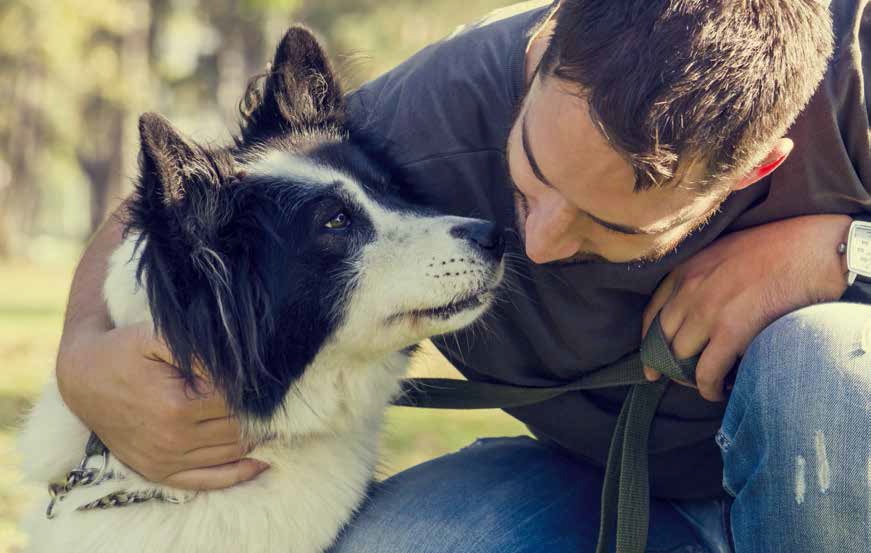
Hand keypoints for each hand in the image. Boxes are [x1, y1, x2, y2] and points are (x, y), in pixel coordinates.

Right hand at [56, 320, 268, 488]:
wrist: (82, 377)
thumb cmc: (124, 350)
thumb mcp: (159, 336)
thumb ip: (201, 349)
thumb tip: (240, 364)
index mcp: (177, 406)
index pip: (238, 401)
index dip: (255, 388)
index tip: (264, 375)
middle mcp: (173, 439)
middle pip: (240, 428)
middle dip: (259, 412)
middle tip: (273, 395)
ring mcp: (166, 460)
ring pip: (232, 453)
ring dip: (255, 436)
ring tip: (268, 416)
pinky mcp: (159, 472)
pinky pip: (209, 480)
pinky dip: (239, 472)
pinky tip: (261, 458)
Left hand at [642, 214, 850, 401]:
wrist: (813, 249)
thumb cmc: (778, 249)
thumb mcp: (724, 254)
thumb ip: (704, 279)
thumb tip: (698, 313)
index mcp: (685, 269)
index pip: (652, 314)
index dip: (648, 343)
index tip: (650, 363)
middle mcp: (689, 289)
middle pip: (663, 340)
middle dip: (669, 365)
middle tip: (683, 380)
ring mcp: (707, 310)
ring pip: (680, 358)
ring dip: (690, 378)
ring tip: (707, 385)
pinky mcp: (731, 331)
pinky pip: (707, 372)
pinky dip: (709, 388)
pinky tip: (720, 392)